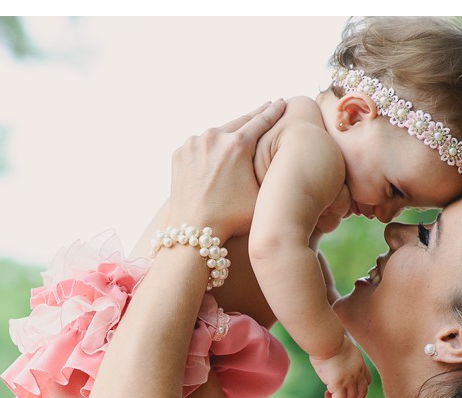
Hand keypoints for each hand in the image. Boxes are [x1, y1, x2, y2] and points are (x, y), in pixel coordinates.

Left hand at [167, 100, 286, 238]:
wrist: (194, 231)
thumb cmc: (232, 218)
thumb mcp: (261, 194)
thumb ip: (270, 171)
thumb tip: (281, 156)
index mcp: (237, 146)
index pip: (260, 121)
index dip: (273, 111)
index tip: (281, 102)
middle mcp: (213, 138)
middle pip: (239, 122)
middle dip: (254, 116)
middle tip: (267, 106)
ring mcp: (193, 144)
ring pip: (218, 133)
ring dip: (230, 135)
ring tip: (241, 134)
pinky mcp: (180, 153)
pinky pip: (200, 145)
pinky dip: (210, 148)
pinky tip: (218, 153)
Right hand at [309, 337, 370, 397]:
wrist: (327, 341)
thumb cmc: (330, 341)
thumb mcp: (343, 349)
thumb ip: (344, 357)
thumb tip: (335, 358)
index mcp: (360, 365)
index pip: (367, 382)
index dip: (359, 389)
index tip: (348, 390)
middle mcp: (357, 375)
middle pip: (361, 394)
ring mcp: (349, 381)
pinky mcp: (338, 384)